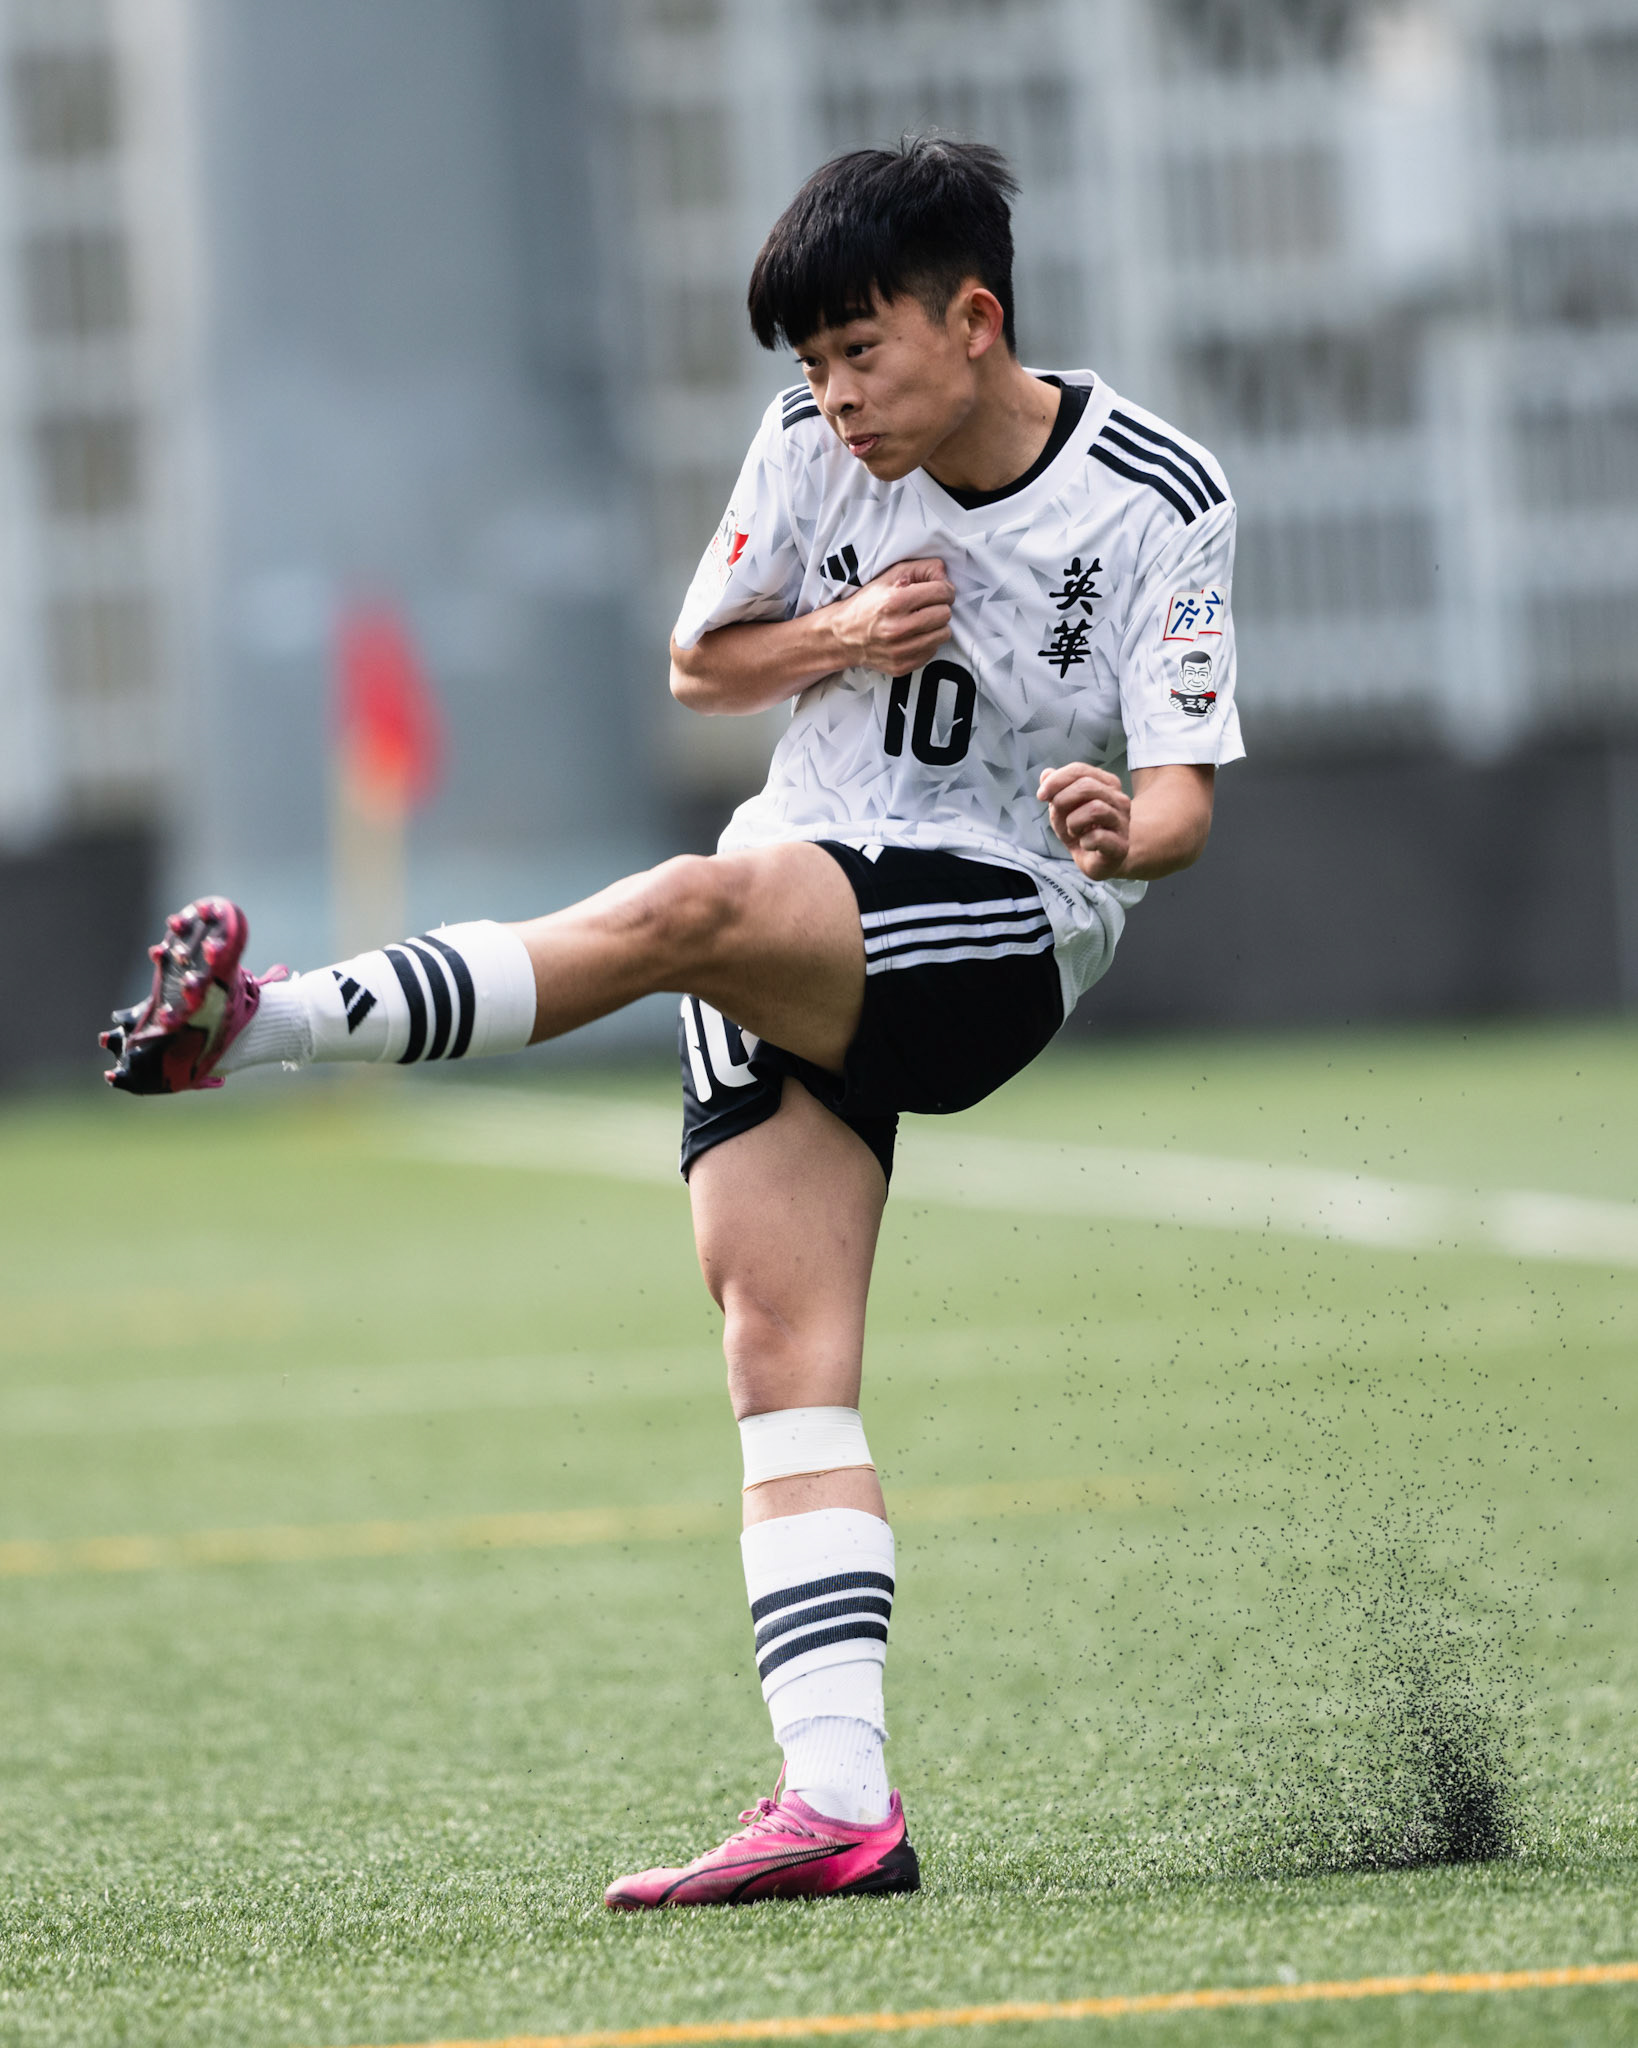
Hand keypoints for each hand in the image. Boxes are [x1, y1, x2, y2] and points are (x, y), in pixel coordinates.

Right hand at [831, 557, 953, 673]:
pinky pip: (932, 651)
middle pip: (945, 614)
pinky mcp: (902, 666)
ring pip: (943, 634)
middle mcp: (897, 628)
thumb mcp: (889, 576)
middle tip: (926, 606)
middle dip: (939, 607)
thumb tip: (944, 574)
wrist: (842, 636)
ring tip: (920, 621)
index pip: (942, 592)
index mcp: (894, 602)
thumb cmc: (867, 604)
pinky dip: (927, 642)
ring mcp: (900, 650)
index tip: (937, 590)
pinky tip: (912, 636)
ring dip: (936, 626)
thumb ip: (920, 568)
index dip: (944, 588)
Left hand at [1038, 762, 1131, 878]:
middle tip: (1057, 815)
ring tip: (1073, 831)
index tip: (1041, 795)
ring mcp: (1122, 822)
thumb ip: (1055, 789)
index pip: (1080, 770)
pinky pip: (1098, 837)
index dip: (1056, 780)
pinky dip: (1084, 841)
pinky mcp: (1120, 845)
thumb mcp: (1063, 808)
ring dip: (1073, 822)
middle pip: (1087, 786)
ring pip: (1095, 809)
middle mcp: (1119, 799)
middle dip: (1062, 799)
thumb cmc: (1081, 829)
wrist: (1098, 859)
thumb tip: (1046, 773)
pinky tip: (1085, 844)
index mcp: (1106, 784)